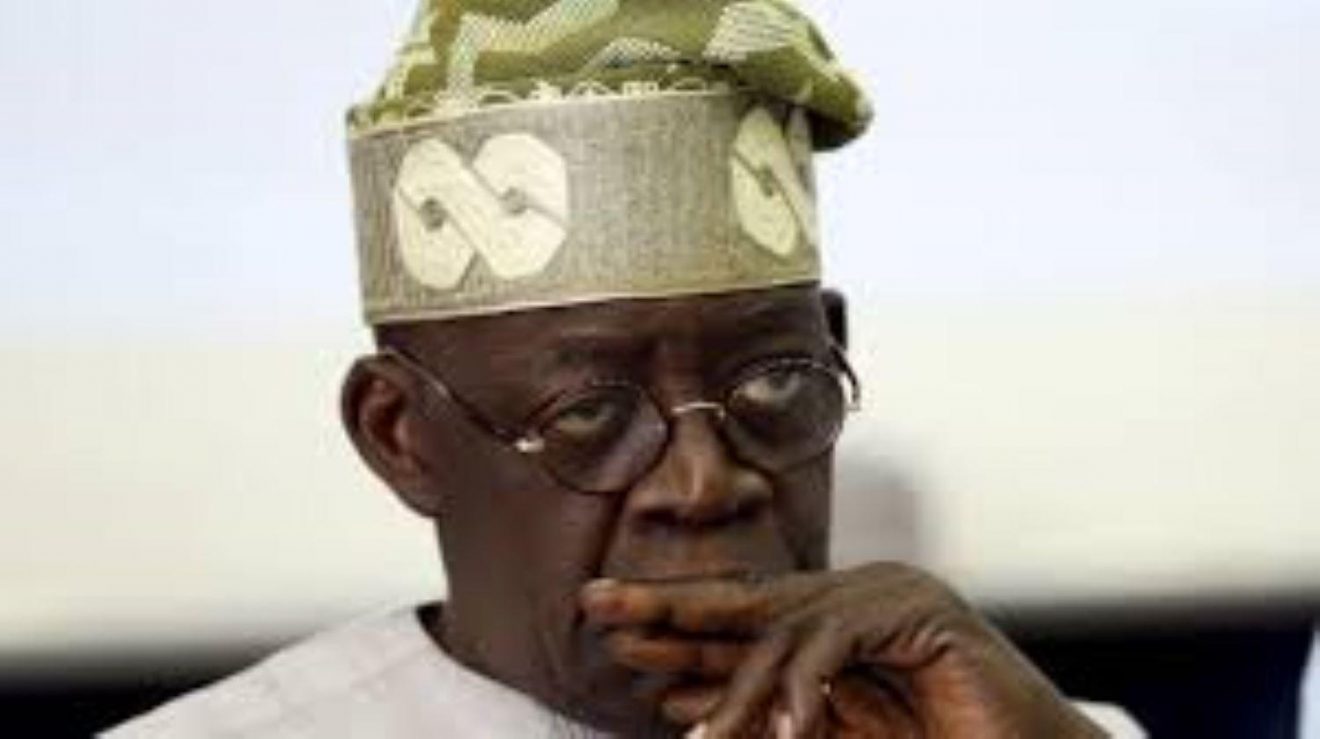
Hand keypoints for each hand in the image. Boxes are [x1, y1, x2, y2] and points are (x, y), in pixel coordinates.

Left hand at [581, 563, 1103, 737]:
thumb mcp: (831, 732)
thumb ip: (764, 713)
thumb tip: (677, 700)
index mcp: (831, 617)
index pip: (739, 616)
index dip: (671, 620)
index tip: (607, 626)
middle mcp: (854, 594)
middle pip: (745, 600)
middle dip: (667, 607)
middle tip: (598, 609)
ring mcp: (889, 594)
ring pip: (788, 631)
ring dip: (740, 689)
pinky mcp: (922, 613)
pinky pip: (842, 642)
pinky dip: (808, 686)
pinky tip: (788, 730)